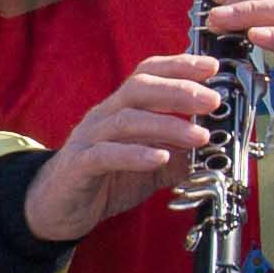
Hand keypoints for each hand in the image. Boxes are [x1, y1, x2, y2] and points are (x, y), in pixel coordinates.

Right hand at [22, 50, 228, 242]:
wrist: (58, 207)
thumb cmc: (105, 179)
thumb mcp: (151, 165)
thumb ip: (179, 154)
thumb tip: (215, 149)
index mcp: (121, 109)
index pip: (147, 74)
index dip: (178, 65)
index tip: (212, 66)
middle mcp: (104, 117)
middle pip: (138, 89)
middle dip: (179, 90)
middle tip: (212, 101)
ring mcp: (89, 139)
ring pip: (126, 120)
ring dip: (167, 125)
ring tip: (199, 136)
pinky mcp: (79, 166)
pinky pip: (105, 155)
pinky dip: (135, 155)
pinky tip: (160, 158)